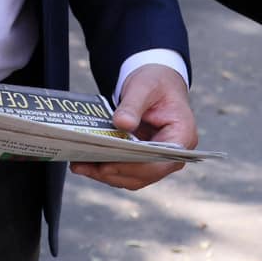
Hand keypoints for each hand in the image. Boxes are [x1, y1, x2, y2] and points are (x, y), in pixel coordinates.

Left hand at [70, 63, 195, 191]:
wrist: (156, 83)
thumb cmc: (155, 83)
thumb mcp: (144, 87)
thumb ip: (133, 105)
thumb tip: (122, 123)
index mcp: (182, 137)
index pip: (160, 162)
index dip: (134, 166)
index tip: (108, 164)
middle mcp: (172, 155)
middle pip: (144, 174)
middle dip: (113, 172)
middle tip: (84, 164)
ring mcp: (158, 161)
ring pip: (132, 178)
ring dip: (105, 174)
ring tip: (79, 164)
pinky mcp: (143, 161)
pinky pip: (125, 171)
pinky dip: (105, 169)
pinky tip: (85, 162)